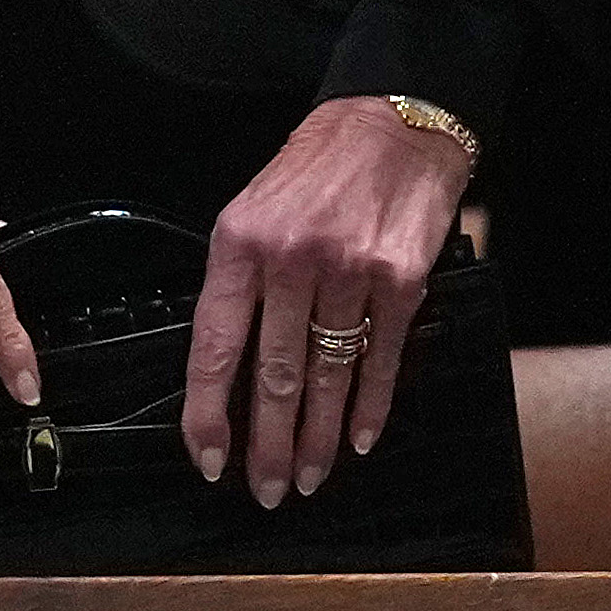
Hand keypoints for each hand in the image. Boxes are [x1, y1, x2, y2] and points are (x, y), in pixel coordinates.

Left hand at [182, 98, 472, 503]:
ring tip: (310, 477)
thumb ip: (239, 282)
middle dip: (268, 446)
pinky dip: (370, 406)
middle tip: (267, 490)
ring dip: (317, 439)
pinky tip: (358, 439)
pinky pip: (380, 359)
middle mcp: (292, 259)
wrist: (396, 121)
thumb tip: (230, 370)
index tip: (210, 460)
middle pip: (274, 376)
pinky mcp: (401, 280)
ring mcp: (350, 271)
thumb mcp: (255, 208)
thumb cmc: (320, 165)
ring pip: (327, 377)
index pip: (215, 348)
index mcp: (240, 242)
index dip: (210, 414)